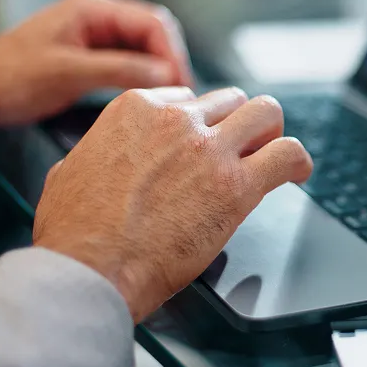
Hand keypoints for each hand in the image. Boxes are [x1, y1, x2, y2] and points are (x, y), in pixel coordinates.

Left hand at [0, 0, 193, 126]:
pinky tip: (149, 100)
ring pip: (146, 51)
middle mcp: (100, 17)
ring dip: (159, 73)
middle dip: (170, 62)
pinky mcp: (95, 57)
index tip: (181, 83)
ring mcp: (98, 37)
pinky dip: (144, 80)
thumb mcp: (70, 73)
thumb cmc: (13, 77)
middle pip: (155, 34)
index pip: (153, 23)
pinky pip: (131, 64)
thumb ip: (121, 70)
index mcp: (94, 10)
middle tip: (180, 95)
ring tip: (169, 101)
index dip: (172, 53)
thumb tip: (167, 75)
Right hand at [33, 87, 312, 322]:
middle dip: (237, 123)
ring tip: (272, 153)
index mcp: (136, 110)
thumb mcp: (69, 172)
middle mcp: (177, 121)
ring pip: (265, 113)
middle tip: (242, 147)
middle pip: (229, 101)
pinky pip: (287, 155)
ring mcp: (210, 149)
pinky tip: (297, 173)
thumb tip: (96, 160)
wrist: (91, 269)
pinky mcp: (237, 185)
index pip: (187, 97)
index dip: (199, 123)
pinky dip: (298, 161)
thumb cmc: (75, 233)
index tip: (203, 142)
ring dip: (271, 132)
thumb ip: (95, 154)